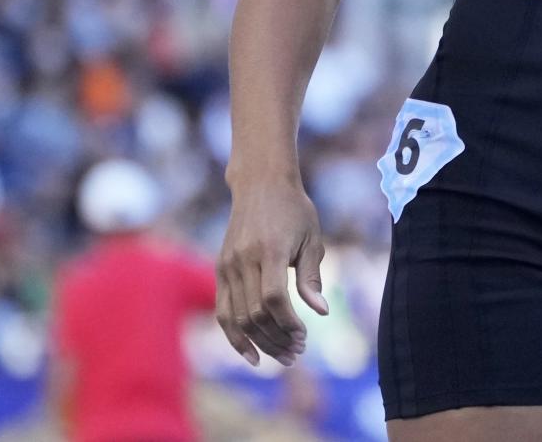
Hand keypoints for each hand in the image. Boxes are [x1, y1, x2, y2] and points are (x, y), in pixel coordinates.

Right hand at [216, 179, 329, 366]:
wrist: (260, 184)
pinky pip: (222, 310)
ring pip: (236, 317)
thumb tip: (321, 312)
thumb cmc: (294, 210)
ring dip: (258, 343)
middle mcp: (244, 260)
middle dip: (276, 339)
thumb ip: (312, 276)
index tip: (304, 337)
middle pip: (254, 313)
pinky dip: (234, 335)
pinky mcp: (220, 269)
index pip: (273, 298)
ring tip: (281, 357)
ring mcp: (227, 266)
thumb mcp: (312, 238)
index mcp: (270, 250)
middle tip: (296, 354)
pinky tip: (251, 354)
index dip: (288, 322)